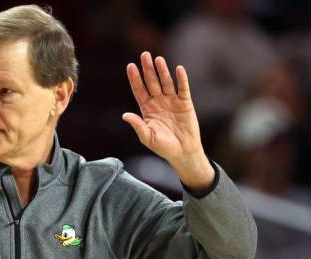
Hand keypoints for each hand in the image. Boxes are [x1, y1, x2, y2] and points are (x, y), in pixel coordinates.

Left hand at [123, 52, 213, 190]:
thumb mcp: (147, 137)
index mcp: (147, 109)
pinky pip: (183, 88)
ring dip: (162, 71)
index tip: (130, 66)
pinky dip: (181, 79)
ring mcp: (172, 101)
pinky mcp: (185, 103)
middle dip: (147, 69)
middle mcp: (158, 102)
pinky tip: (178, 69)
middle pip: (151, 82)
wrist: (183, 152)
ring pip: (166, 82)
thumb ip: (137, 125)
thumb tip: (125, 115)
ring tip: (158, 59)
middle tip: (144, 55)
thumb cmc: (163, 146)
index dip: (135, 78)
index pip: (139, 90)